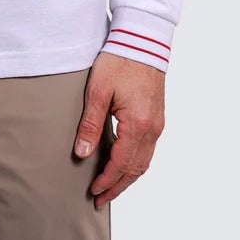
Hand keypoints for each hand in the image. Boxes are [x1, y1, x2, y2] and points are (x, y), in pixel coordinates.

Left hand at [73, 51, 165, 208]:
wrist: (142, 41)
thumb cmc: (119, 61)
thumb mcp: (98, 92)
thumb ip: (90, 125)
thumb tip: (82, 153)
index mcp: (137, 124)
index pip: (121, 163)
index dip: (107, 180)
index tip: (94, 192)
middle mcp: (152, 129)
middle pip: (136, 169)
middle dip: (118, 186)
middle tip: (100, 199)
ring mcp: (157, 124)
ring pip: (144, 161)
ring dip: (127, 177)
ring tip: (111, 187)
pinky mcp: (156, 117)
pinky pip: (147, 149)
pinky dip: (135, 163)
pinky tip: (123, 164)